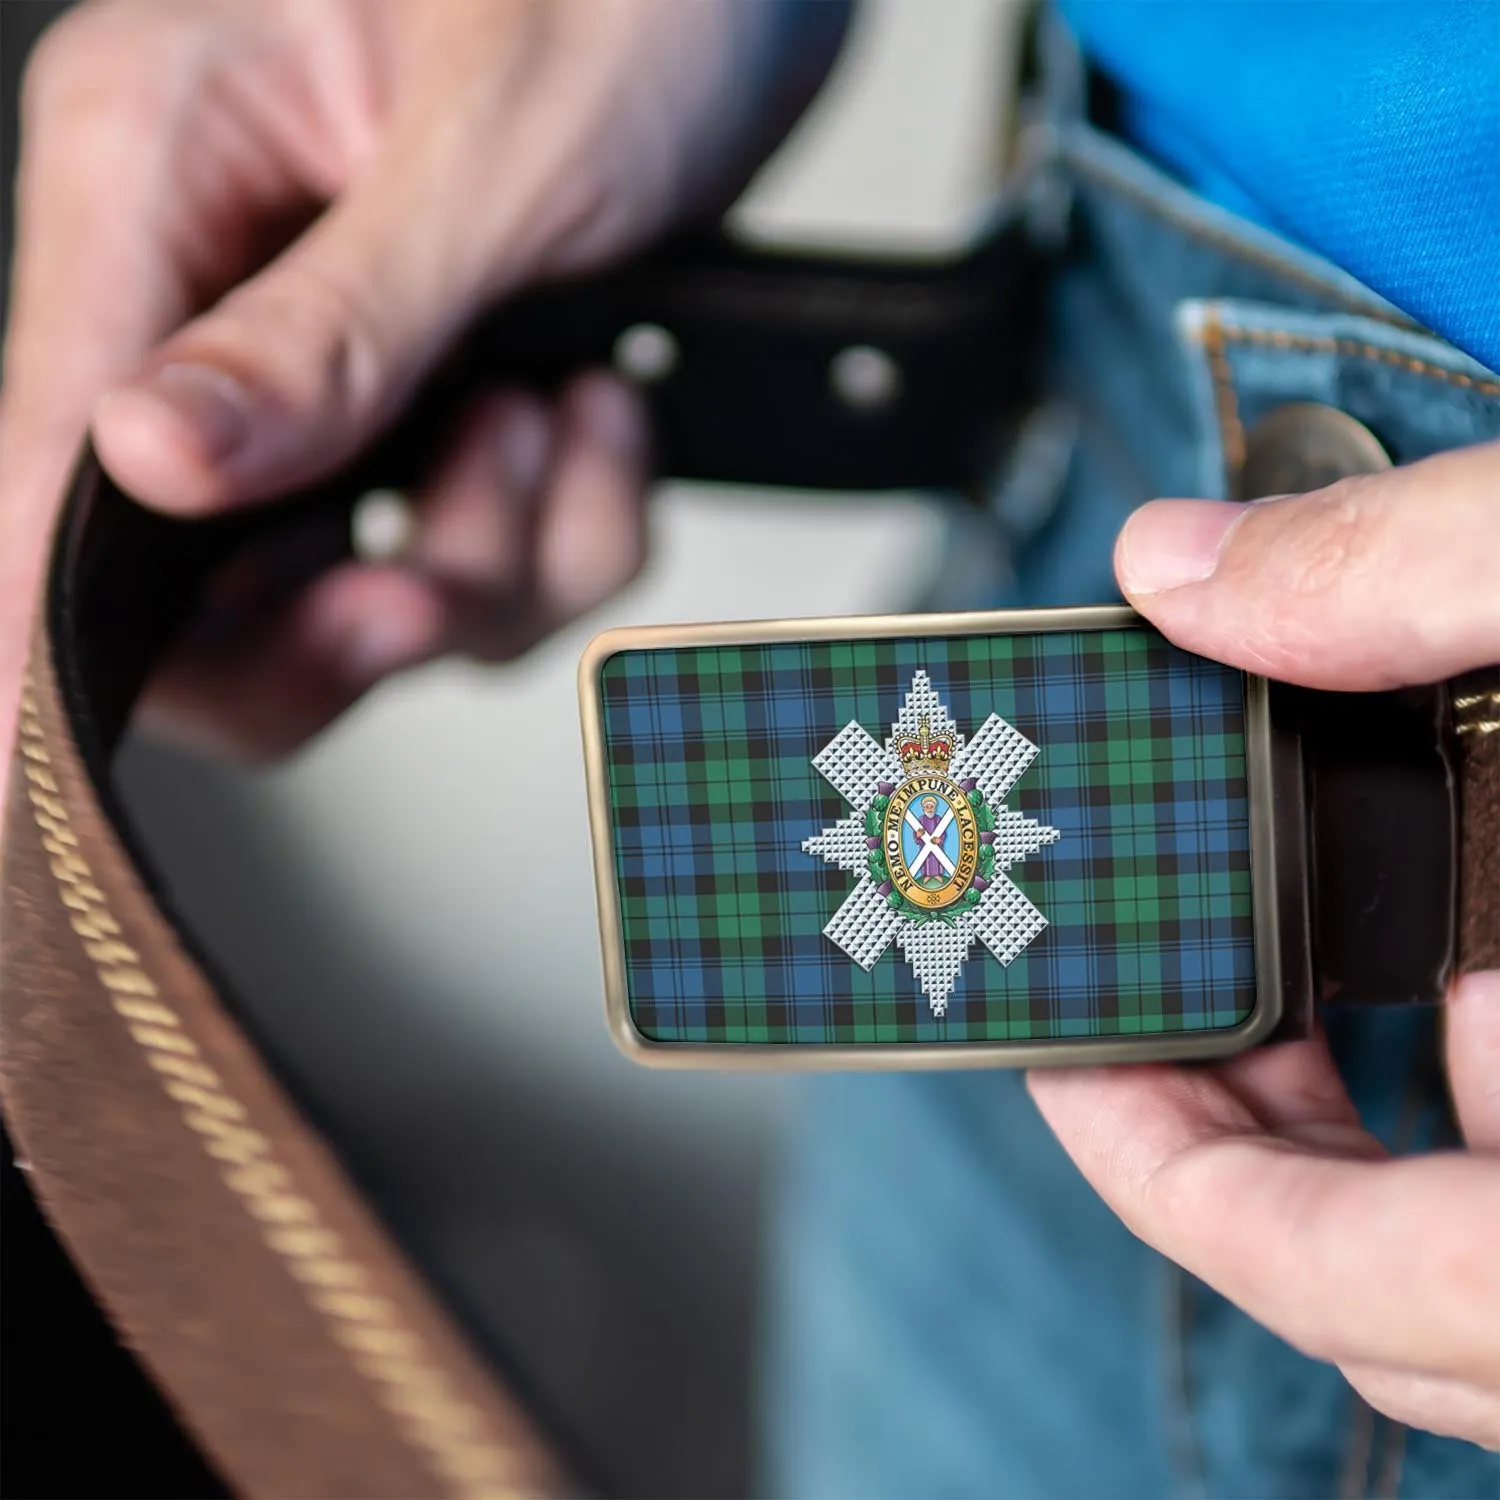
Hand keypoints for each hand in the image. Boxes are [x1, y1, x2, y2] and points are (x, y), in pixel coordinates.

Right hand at [0, 0, 844, 761]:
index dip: (36, 621)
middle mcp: (224, 286)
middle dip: (355, 613)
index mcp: (161, 170)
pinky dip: (578, 526)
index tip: (20, 764)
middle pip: (205, 582)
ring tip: (563, 412)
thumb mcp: (490, 154)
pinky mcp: (440, 417)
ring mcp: (338, 369)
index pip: (47, 444)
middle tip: (439, 589)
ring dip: (504, 550)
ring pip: (378, 591)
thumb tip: (145, 462)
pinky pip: (500, 562)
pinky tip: (605, 414)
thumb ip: (326, 329)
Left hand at [1030, 442, 1499, 1448]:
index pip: (1365, 1280)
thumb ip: (1424, 572)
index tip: (1061, 1062)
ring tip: (1247, 983)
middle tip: (1128, 1003)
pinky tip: (1431, 978)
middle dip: (1242, 1138)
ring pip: (1468, 1256)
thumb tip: (1185, 564)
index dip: (1180, 1182)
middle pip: (1395, 1288)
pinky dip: (1458, 1102)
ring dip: (1347, 1125)